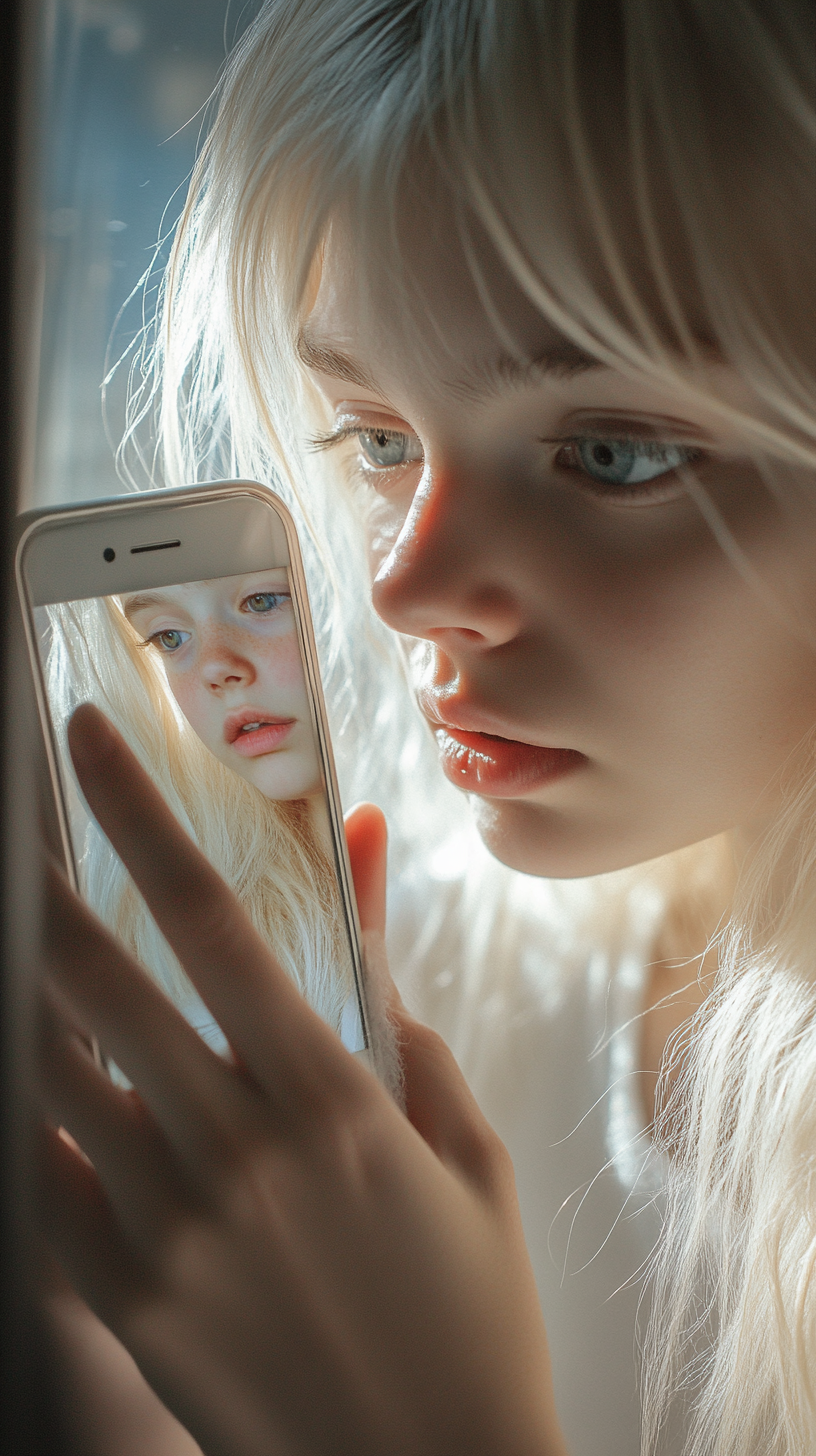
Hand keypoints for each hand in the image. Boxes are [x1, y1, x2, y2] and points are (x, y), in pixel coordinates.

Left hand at [40, 704, 566, 1455]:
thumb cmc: (468, 1304)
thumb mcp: (457, 1139)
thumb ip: (398, 999)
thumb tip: (368, 863)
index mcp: (330, 1100)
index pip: (214, 921)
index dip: (142, 817)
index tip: (94, 742)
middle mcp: (235, 1150)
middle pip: (101, 978)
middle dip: (41, 877)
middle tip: (16, 812)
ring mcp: (167, 1226)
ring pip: (55, 1068)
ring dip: (31, 983)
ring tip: (22, 925)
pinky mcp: (126, 1293)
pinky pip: (46, 1170)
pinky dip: (39, 1102)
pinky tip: (43, 1058)